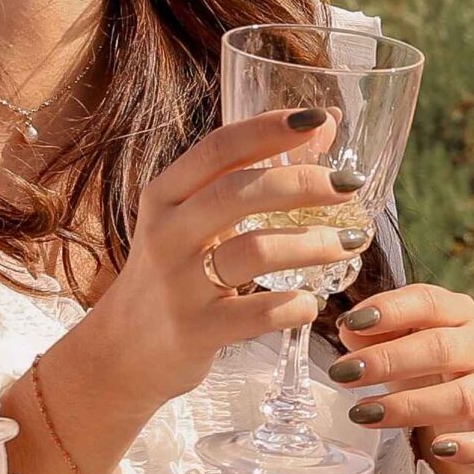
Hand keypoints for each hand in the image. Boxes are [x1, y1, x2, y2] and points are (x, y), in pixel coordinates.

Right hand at [92, 109, 359, 408]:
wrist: (122, 352)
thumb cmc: (171, 274)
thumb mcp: (192, 219)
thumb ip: (251, 173)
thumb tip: (327, 124)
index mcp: (164, 197)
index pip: (218, 149)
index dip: (269, 129)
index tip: (317, 120)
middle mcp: (166, 235)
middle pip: (237, 193)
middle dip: (302, 183)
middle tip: (348, 185)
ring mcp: (179, 286)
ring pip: (254, 252)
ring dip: (312, 244)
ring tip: (351, 242)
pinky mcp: (196, 332)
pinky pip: (259, 314)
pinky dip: (296, 305)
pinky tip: (312, 302)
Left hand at [327, 283, 473, 473]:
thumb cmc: (431, 368)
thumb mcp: (403, 343)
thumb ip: (374, 333)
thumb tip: (348, 327)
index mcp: (457, 314)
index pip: (428, 302)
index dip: (390, 311)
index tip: (351, 322)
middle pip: (439, 348)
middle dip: (387, 360)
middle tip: (343, 373)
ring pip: (460, 397)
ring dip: (408, 406)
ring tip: (362, 413)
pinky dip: (467, 446)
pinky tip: (439, 450)